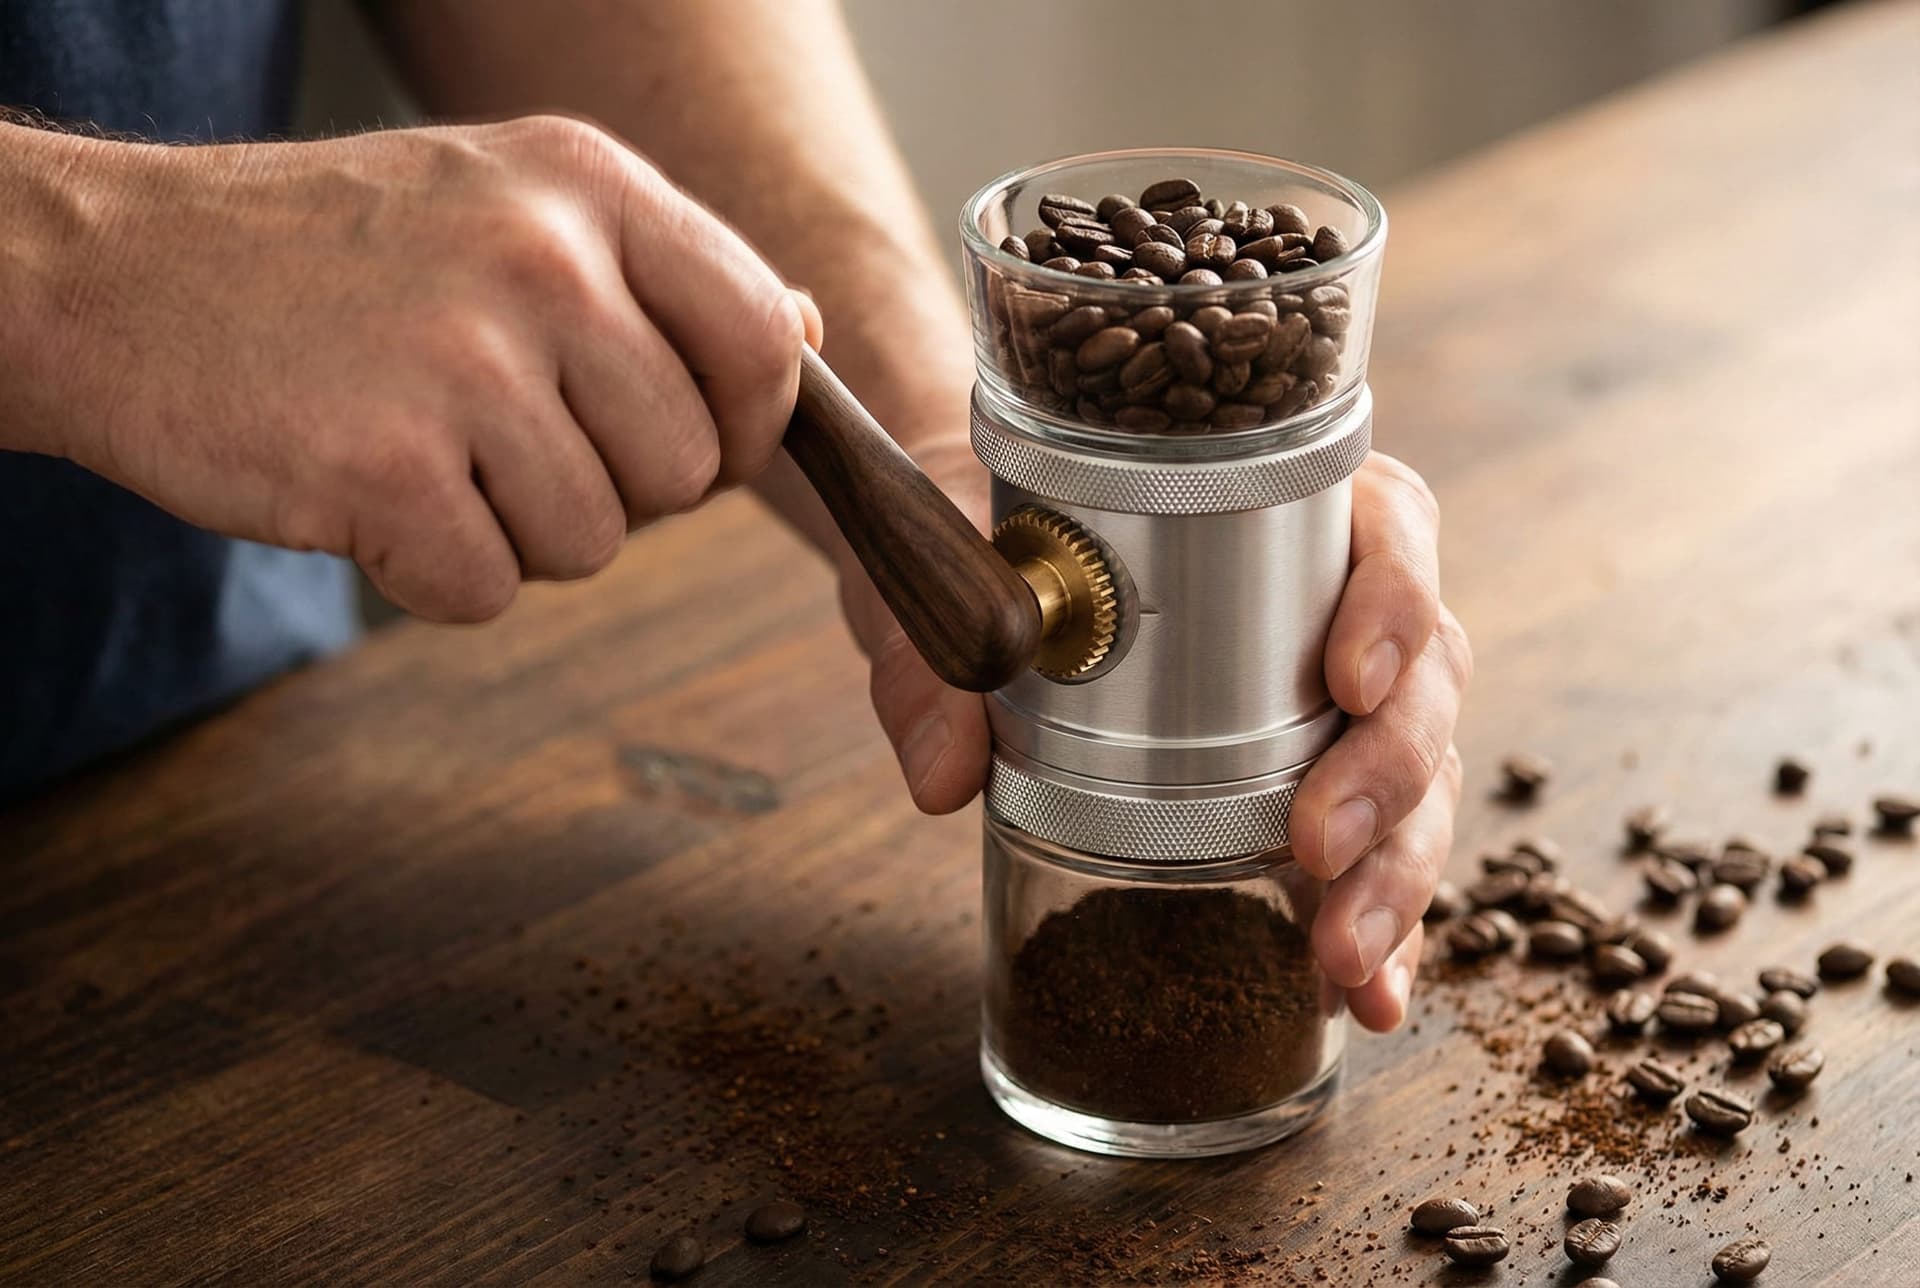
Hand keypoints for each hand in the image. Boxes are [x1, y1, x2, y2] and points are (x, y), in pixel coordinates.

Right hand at [10, 116, 820, 620]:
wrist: (115, 272)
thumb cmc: (329, 255)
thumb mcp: (509, 202)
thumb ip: (663, 274)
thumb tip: (801, 335)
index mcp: (590, 186)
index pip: (762, 341)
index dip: (744, 426)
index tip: (688, 444)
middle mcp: (544, 258)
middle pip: (687, 470)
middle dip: (611, 489)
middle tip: (500, 438)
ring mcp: (465, 358)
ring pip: (596, 541)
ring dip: (515, 531)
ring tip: (423, 449)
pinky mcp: (385, 461)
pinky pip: (489, 587)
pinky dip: (430, 571)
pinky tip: (368, 493)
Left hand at [844, 448, 1468, 1034]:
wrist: (955, 549)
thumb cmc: (975, 527)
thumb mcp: (941, 561)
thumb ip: (934, 650)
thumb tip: (944, 774)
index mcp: (1278, 504)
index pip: (1390, 527)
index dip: (1393, 603)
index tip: (1348, 679)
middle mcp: (1328, 600)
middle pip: (1421, 676)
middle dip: (1388, 775)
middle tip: (1319, 850)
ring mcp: (1327, 700)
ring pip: (1417, 775)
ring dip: (1397, 871)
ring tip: (1348, 960)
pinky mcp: (1302, 783)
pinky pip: (1372, 851)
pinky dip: (1383, 924)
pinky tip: (1371, 996)